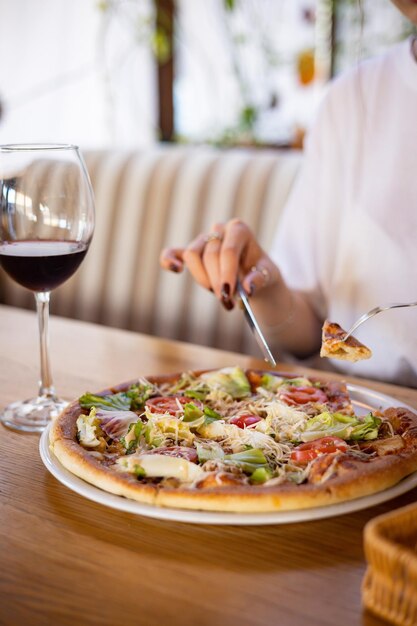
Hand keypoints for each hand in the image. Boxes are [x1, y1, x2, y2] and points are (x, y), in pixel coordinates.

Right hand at [160, 219, 282, 308]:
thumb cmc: (262, 272)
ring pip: (191, 255)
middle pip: (209, 255)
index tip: (228, 295)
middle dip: (216, 281)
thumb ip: (260, 279)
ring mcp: (203, 239)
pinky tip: (176, 269)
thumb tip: (247, 288)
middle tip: (228, 302)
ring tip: (219, 295)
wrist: (255, 276)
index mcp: (239, 229)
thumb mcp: (269, 275)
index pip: (227, 251)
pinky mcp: (192, 252)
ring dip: (202, 279)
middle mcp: (219, 229)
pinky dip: (169, 260)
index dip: (226, 273)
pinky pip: (173, 252)